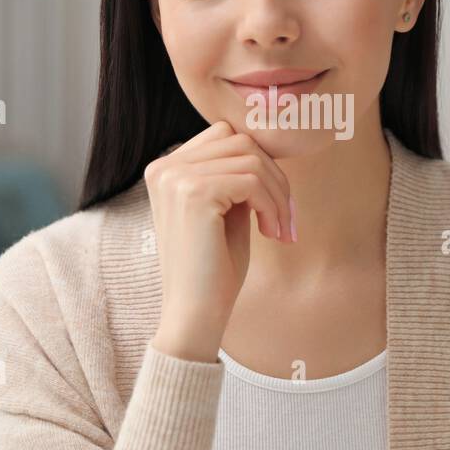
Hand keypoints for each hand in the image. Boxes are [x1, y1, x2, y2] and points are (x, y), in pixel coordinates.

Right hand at [144, 120, 293, 360]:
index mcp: (166, 168)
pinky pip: (252, 180)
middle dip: (274, 179)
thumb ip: (236, 176)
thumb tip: (267, 149)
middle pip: (241, 142)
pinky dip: (272, 205)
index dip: (259, 165)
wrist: (194, 313)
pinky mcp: (193, 193)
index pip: (225, 136)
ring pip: (252, 159)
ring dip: (277, 194)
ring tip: (279, 229)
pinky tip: (270, 233)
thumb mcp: (225, 211)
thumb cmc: (214, 268)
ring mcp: (175, 177)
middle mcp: (164, 167)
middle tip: (285, 219)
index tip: (273, 204)